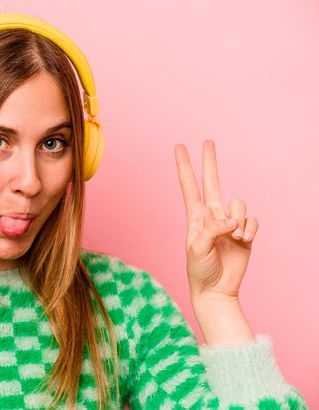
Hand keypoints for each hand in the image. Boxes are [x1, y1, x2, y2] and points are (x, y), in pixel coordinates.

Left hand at [174, 141, 258, 301]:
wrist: (215, 290)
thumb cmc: (199, 270)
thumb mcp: (198, 248)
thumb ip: (213, 230)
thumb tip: (233, 220)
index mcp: (195, 217)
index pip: (188, 186)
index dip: (184, 166)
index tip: (179, 147)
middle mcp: (212, 216)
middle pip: (212, 182)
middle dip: (210, 162)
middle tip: (208, 141)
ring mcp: (229, 224)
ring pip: (239, 205)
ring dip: (239, 221)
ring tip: (233, 239)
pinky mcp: (245, 234)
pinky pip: (252, 221)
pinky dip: (250, 230)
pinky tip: (243, 241)